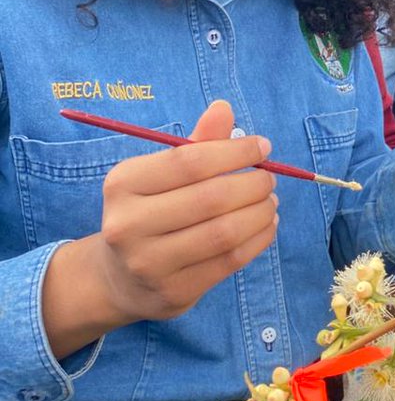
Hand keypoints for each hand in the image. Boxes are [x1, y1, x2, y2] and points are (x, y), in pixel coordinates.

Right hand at [43, 101, 279, 358]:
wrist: (119, 278)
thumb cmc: (149, 211)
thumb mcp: (161, 173)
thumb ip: (195, 143)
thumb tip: (224, 108)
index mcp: (123, 183)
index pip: (190, 161)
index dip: (235, 152)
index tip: (263, 147)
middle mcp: (128, 224)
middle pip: (210, 198)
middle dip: (252, 184)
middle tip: (270, 179)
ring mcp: (149, 264)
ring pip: (223, 233)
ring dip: (259, 213)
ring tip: (270, 202)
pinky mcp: (173, 292)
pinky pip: (228, 262)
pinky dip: (258, 240)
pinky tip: (266, 225)